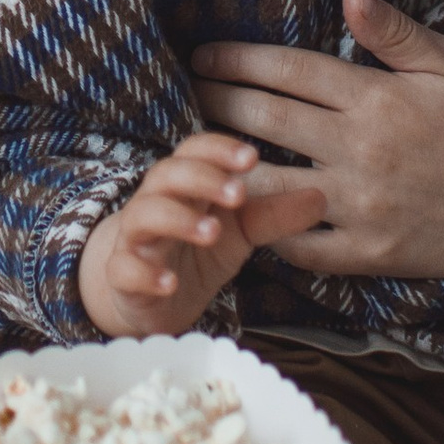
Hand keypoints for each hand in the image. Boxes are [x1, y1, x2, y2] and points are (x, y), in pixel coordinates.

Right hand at [78, 133, 328, 340]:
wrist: (146, 294)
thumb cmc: (195, 250)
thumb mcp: (239, 233)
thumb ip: (273, 215)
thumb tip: (321, 198)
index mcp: (186, 186)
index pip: (194, 151)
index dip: (219, 150)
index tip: (252, 158)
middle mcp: (157, 203)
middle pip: (167, 175)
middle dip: (202, 179)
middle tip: (238, 194)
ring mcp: (136, 239)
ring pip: (144, 216)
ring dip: (177, 220)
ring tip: (211, 233)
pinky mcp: (123, 276)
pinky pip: (125, 269)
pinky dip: (146, 274)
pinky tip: (169, 283)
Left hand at [192, 0, 443, 280]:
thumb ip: (394, 33)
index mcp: (376, 100)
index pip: (287, 72)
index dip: (236, 60)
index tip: (201, 55)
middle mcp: (359, 151)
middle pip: (264, 120)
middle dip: (214, 102)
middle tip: (183, 92)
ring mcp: (360, 206)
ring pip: (268, 184)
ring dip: (225, 167)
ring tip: (194, 153)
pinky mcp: (368, 253)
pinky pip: (300, 246)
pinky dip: (265, 230)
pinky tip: (239, 214)